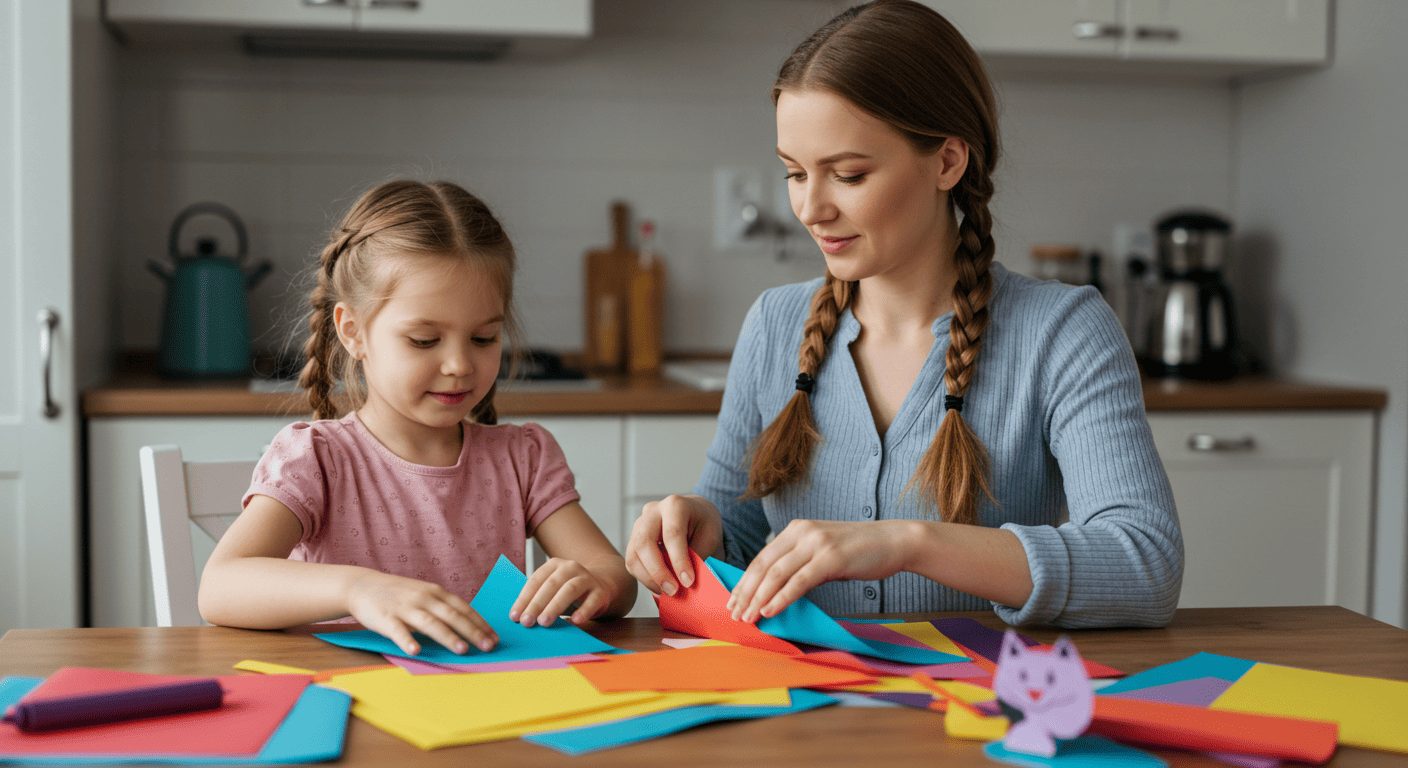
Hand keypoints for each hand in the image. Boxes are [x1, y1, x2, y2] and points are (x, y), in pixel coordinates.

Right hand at [345, 570, 496, 655]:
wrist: (362, 585)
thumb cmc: (398, 594)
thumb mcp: (424, 594)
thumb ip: (442, 607)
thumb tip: (468, 625)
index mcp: (435, 592)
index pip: (463, 608)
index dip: (480, 623)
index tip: (494, 637)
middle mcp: (423, 598)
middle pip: (452, 615)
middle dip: (472, 631)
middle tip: (488, 646)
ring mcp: (405, 607)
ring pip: (430, 623)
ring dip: (448, 637)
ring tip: (462, 650)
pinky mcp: (385, 618)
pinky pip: (398, 631)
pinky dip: (408, 640)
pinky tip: (416, 651)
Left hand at [510, 557, 617, 626]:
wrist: (602, 586)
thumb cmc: (569, 592)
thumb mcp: (553, 589)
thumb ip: (538, 598)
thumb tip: (519, 618)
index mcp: (554, 565)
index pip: (535, 581)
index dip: (524, 599)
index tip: (514, 617)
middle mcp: (570, 568)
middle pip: (551, 585)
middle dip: (536, 604)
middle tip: (526, 622)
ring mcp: (587, 578)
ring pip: (570, 590)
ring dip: (555, 606)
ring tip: (544, 622)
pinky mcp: (601, 592)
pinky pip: (592, 601)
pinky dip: (583, 611)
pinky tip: (575, 621)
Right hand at [625, 494, 722, 595]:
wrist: (694, 515)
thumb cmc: (703, 525)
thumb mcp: (710, 537)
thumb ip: (698, 556)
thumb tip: (687, 583)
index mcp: (675, 505)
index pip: (672, 534)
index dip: (679, 561)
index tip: (688, 582)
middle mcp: (652, 512)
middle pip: (645, 543)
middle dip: (658, 572)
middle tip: (673, 591)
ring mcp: (639, 525)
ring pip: (634, 555)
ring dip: (649, 578)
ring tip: (667, 592)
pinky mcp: (633, 540)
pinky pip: (632, 562)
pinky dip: (644, 578)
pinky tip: (659, 586)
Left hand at [726, 520, 913, 621]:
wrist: (894, 541)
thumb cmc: (859, 551)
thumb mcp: (823, 551)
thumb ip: (800, 563)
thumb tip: (776, 589)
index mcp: (796, 529)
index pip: (762, 558)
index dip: (745, 581)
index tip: (733, 601)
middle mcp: (802, 532)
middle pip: (764, 566)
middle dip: (746, 592)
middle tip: (735, 614)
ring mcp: (816, 544)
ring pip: (777, 574)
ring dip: (759, 598)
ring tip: (748, 617)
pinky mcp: (831, 558)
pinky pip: (799, 581)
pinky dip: (781, 598)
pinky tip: (770, 611)